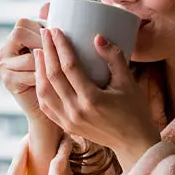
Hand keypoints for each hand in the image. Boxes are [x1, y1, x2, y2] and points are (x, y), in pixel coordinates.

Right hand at [0, 2, 60, 133]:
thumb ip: (54, 27)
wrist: (57, 104)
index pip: (24, 22)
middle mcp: (6, 49)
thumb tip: (47, 4)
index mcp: (16, 37)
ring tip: (61, 71)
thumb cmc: (64, 73)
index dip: (42, 30)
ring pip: (28, 56)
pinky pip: (29, 74)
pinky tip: (55, 84)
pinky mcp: (7, 81)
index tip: (59, 39)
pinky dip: (44, 77)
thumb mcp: (61, 47)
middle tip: (59, 56)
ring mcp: (3, 65)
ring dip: (46, 62)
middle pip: (19, 32)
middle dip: (41, 43)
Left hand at [34, 27, 162, 170]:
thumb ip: (114, 58)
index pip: (70, 66)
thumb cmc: (135, 112)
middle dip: (47, 52)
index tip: (56, 31)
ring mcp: (69, 121)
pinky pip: (46, 106)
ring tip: (40, 52)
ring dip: (39, 70)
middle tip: (44, 34)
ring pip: (44, 92)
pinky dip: (41, 89)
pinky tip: (41, 76)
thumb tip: (98, 37)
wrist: (134, 144)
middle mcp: (76, 111)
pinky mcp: (67, 127)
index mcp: (92, 99)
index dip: (61, 46)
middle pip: (53, 76)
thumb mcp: (128, 83)